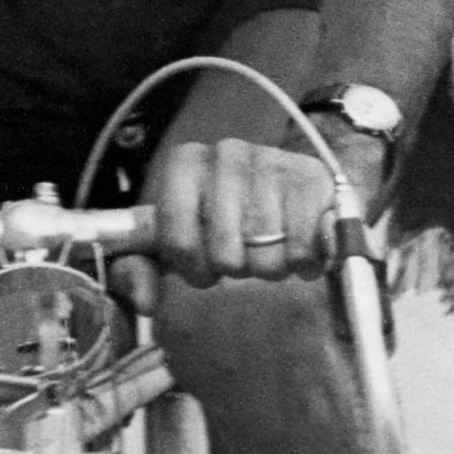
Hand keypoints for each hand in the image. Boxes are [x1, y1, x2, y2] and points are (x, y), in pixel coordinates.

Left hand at [110, 138, 337, 312]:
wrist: (286, 197)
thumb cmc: (222, 223)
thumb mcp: (174, 244)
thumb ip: (141, 272)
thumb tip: (145, 301)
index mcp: (185, 163)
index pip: (179, 242)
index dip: (194, 268)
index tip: (205, 266)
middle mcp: (227, 152)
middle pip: (224, 252)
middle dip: (235, 266)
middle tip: (243, 253)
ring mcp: (270, 160)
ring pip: (265, 252)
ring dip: (270, 264)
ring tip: (271, 247)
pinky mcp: (311, 178)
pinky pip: (302, 246)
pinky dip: (302, 261)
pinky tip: (298, 248)